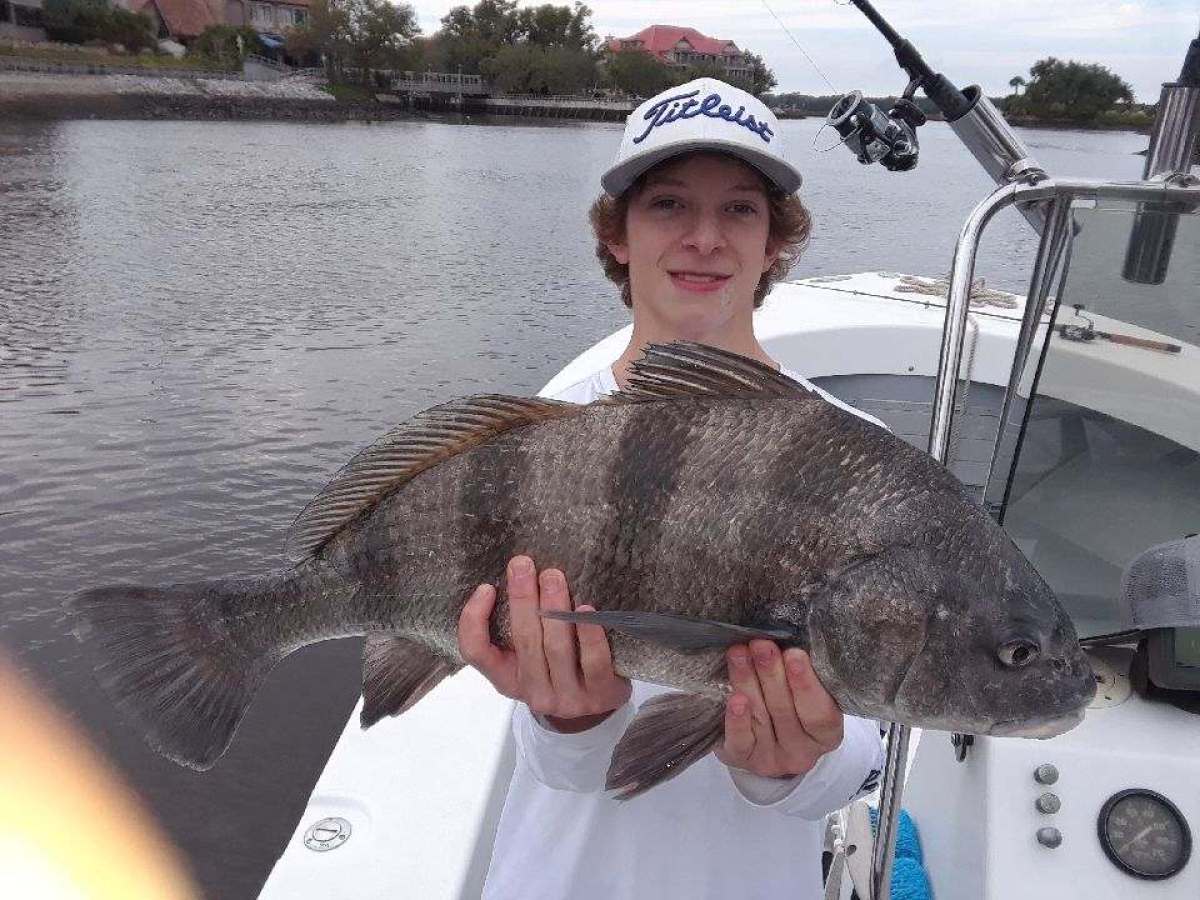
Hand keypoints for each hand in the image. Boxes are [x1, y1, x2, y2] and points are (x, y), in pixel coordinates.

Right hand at [457, 555, 631, 732]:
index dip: (474, 621)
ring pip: (556, 650)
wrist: (602, 704)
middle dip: (522, 600)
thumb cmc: (562, 667)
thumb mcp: (531, 655)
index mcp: (508, 678)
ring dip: (554, 609)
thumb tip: (516, 573)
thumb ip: (520, 625)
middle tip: (523, 564)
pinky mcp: (600, 694)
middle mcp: (534, 692)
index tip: (486, 588)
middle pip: (523, 643)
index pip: (477, 653)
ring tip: (552, 577)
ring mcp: (568, 697)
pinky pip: (593, 661)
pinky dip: (588, 634)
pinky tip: (586, 610)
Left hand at [714, 641, 843, 777]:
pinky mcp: (743, 760)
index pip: (821, 713)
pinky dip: (737, 719)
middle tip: (761, 645)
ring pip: (760, 718)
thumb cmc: (791, 708)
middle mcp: (802, 751)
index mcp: (826, 734)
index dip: (807, 684)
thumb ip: (800, 674)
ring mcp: (772, 758)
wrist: (765, 745)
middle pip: (785, 711)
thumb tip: (785, 638)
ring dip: (748, 681)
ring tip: (739, 653)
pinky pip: (740, 742)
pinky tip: (734, 697)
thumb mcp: (805, 695)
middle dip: (772, 674)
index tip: (795, 653)